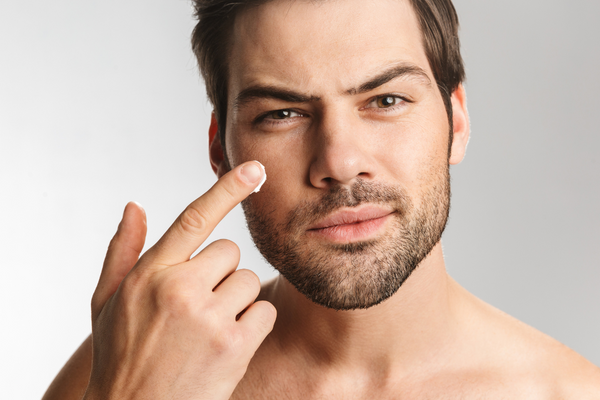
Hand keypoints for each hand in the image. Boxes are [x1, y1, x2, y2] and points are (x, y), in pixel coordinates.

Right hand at [84, 161, 275, 399]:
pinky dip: (252, 325)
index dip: (227, 189)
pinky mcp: (235, 345)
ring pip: (248, 281)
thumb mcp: (107, 303)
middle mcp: (179, 290)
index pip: (193, 219)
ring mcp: (209, 318)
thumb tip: (135, 206)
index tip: (254, 169)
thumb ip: (122, 251)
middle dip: (220, 274)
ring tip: (208, 329)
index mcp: (149, 275)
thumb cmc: (121, 356)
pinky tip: (226, 344)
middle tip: (198, 305)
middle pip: (230, 252)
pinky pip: (263, 312)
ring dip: (236, 301)